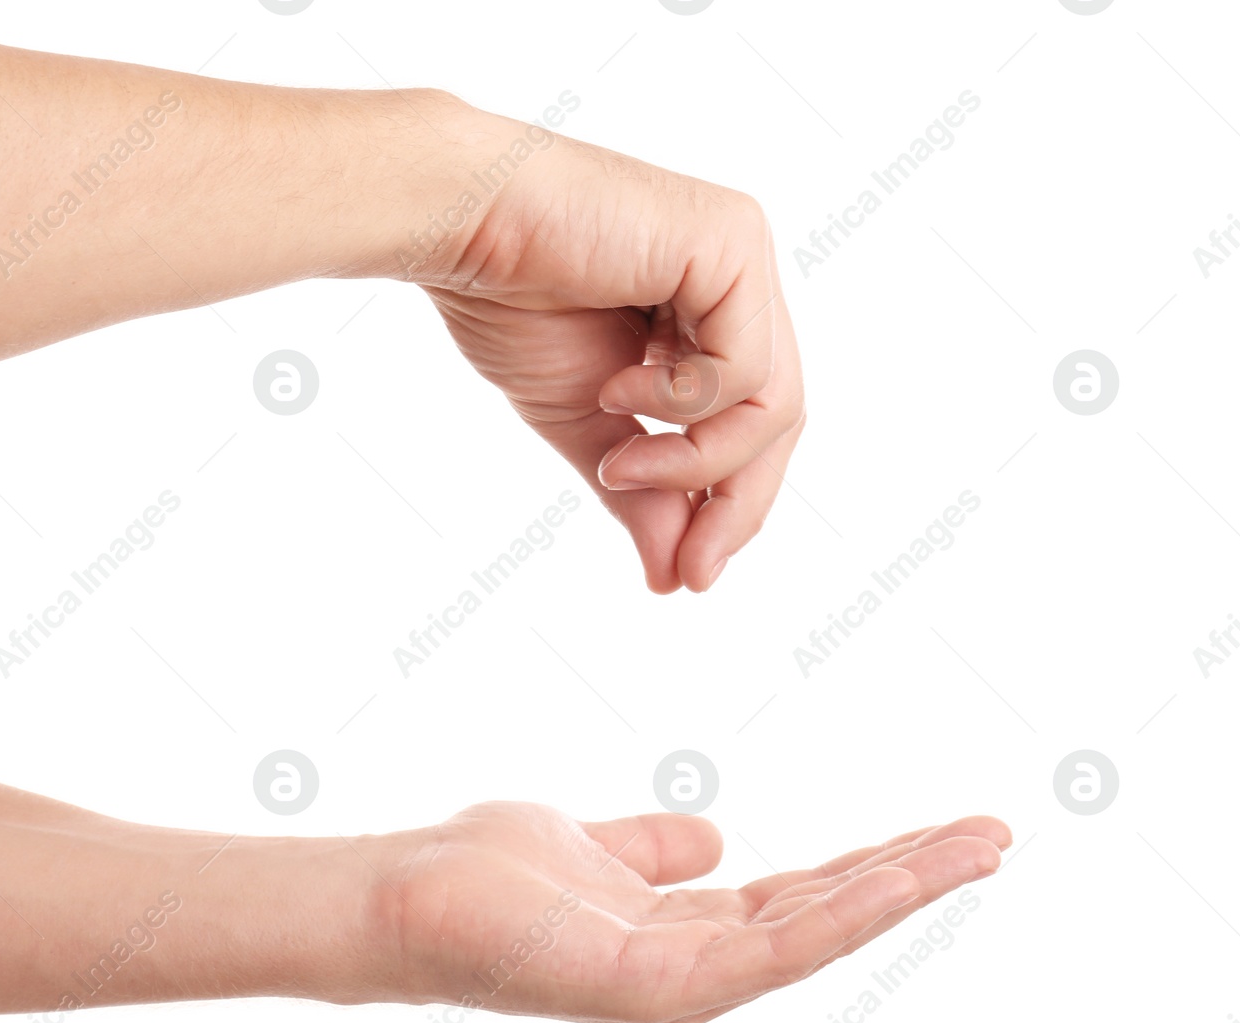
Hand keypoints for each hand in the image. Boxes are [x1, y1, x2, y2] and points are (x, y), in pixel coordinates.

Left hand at [380, 802, 1007, 1022]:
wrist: (399, 897)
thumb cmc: (481, 877)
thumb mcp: (589, 845)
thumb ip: (651, 848)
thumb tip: (713, 837)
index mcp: (681, 936)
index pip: (799, 902)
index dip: (874, 868)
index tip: (943, 830)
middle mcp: (693, 972)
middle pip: (825, 918)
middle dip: (913, 876)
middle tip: (997, 834)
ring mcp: (681, 988)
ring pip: (819, 934)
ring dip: (905, 889)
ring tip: (983, 846)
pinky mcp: (659, 988)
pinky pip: (775, 945)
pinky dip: (848, 910)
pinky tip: (905, 872)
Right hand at [418, 110, 803, 593]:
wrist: (461, 227)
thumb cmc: (509, 301)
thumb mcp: (587, 424)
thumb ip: (640, 493)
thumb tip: (674, 578)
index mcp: (705, 314)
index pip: (752, 424)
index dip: (729, 506)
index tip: (686, 577)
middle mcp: (736, 282)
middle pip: (778, 419)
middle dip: (734, 504)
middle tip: (690, 569)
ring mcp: (741, 257)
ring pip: (773, 403)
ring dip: (697, 460)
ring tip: (619, 462)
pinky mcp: (733, 242)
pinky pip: (746, 367)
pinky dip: (683, 406)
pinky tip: (617, 388)